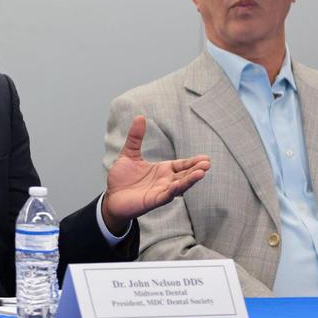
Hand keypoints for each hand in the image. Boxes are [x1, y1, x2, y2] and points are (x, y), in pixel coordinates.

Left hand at [102, 116, 209, 235]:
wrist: (110, 196)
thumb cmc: (122, 178)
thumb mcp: (129, 153)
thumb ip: (135, 137)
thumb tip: (140, 116)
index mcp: (162, 169)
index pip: (181, 165)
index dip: (192, 162)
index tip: (205, 158)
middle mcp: (165, 181)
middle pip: (184, 175)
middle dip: (196, 170)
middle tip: (207, 164)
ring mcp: (160, 191)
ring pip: (179, 186)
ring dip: (190, 180)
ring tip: (201, 173)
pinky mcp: (153, 201)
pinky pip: (165, 196)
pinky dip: (173, 191)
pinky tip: (178, 185)